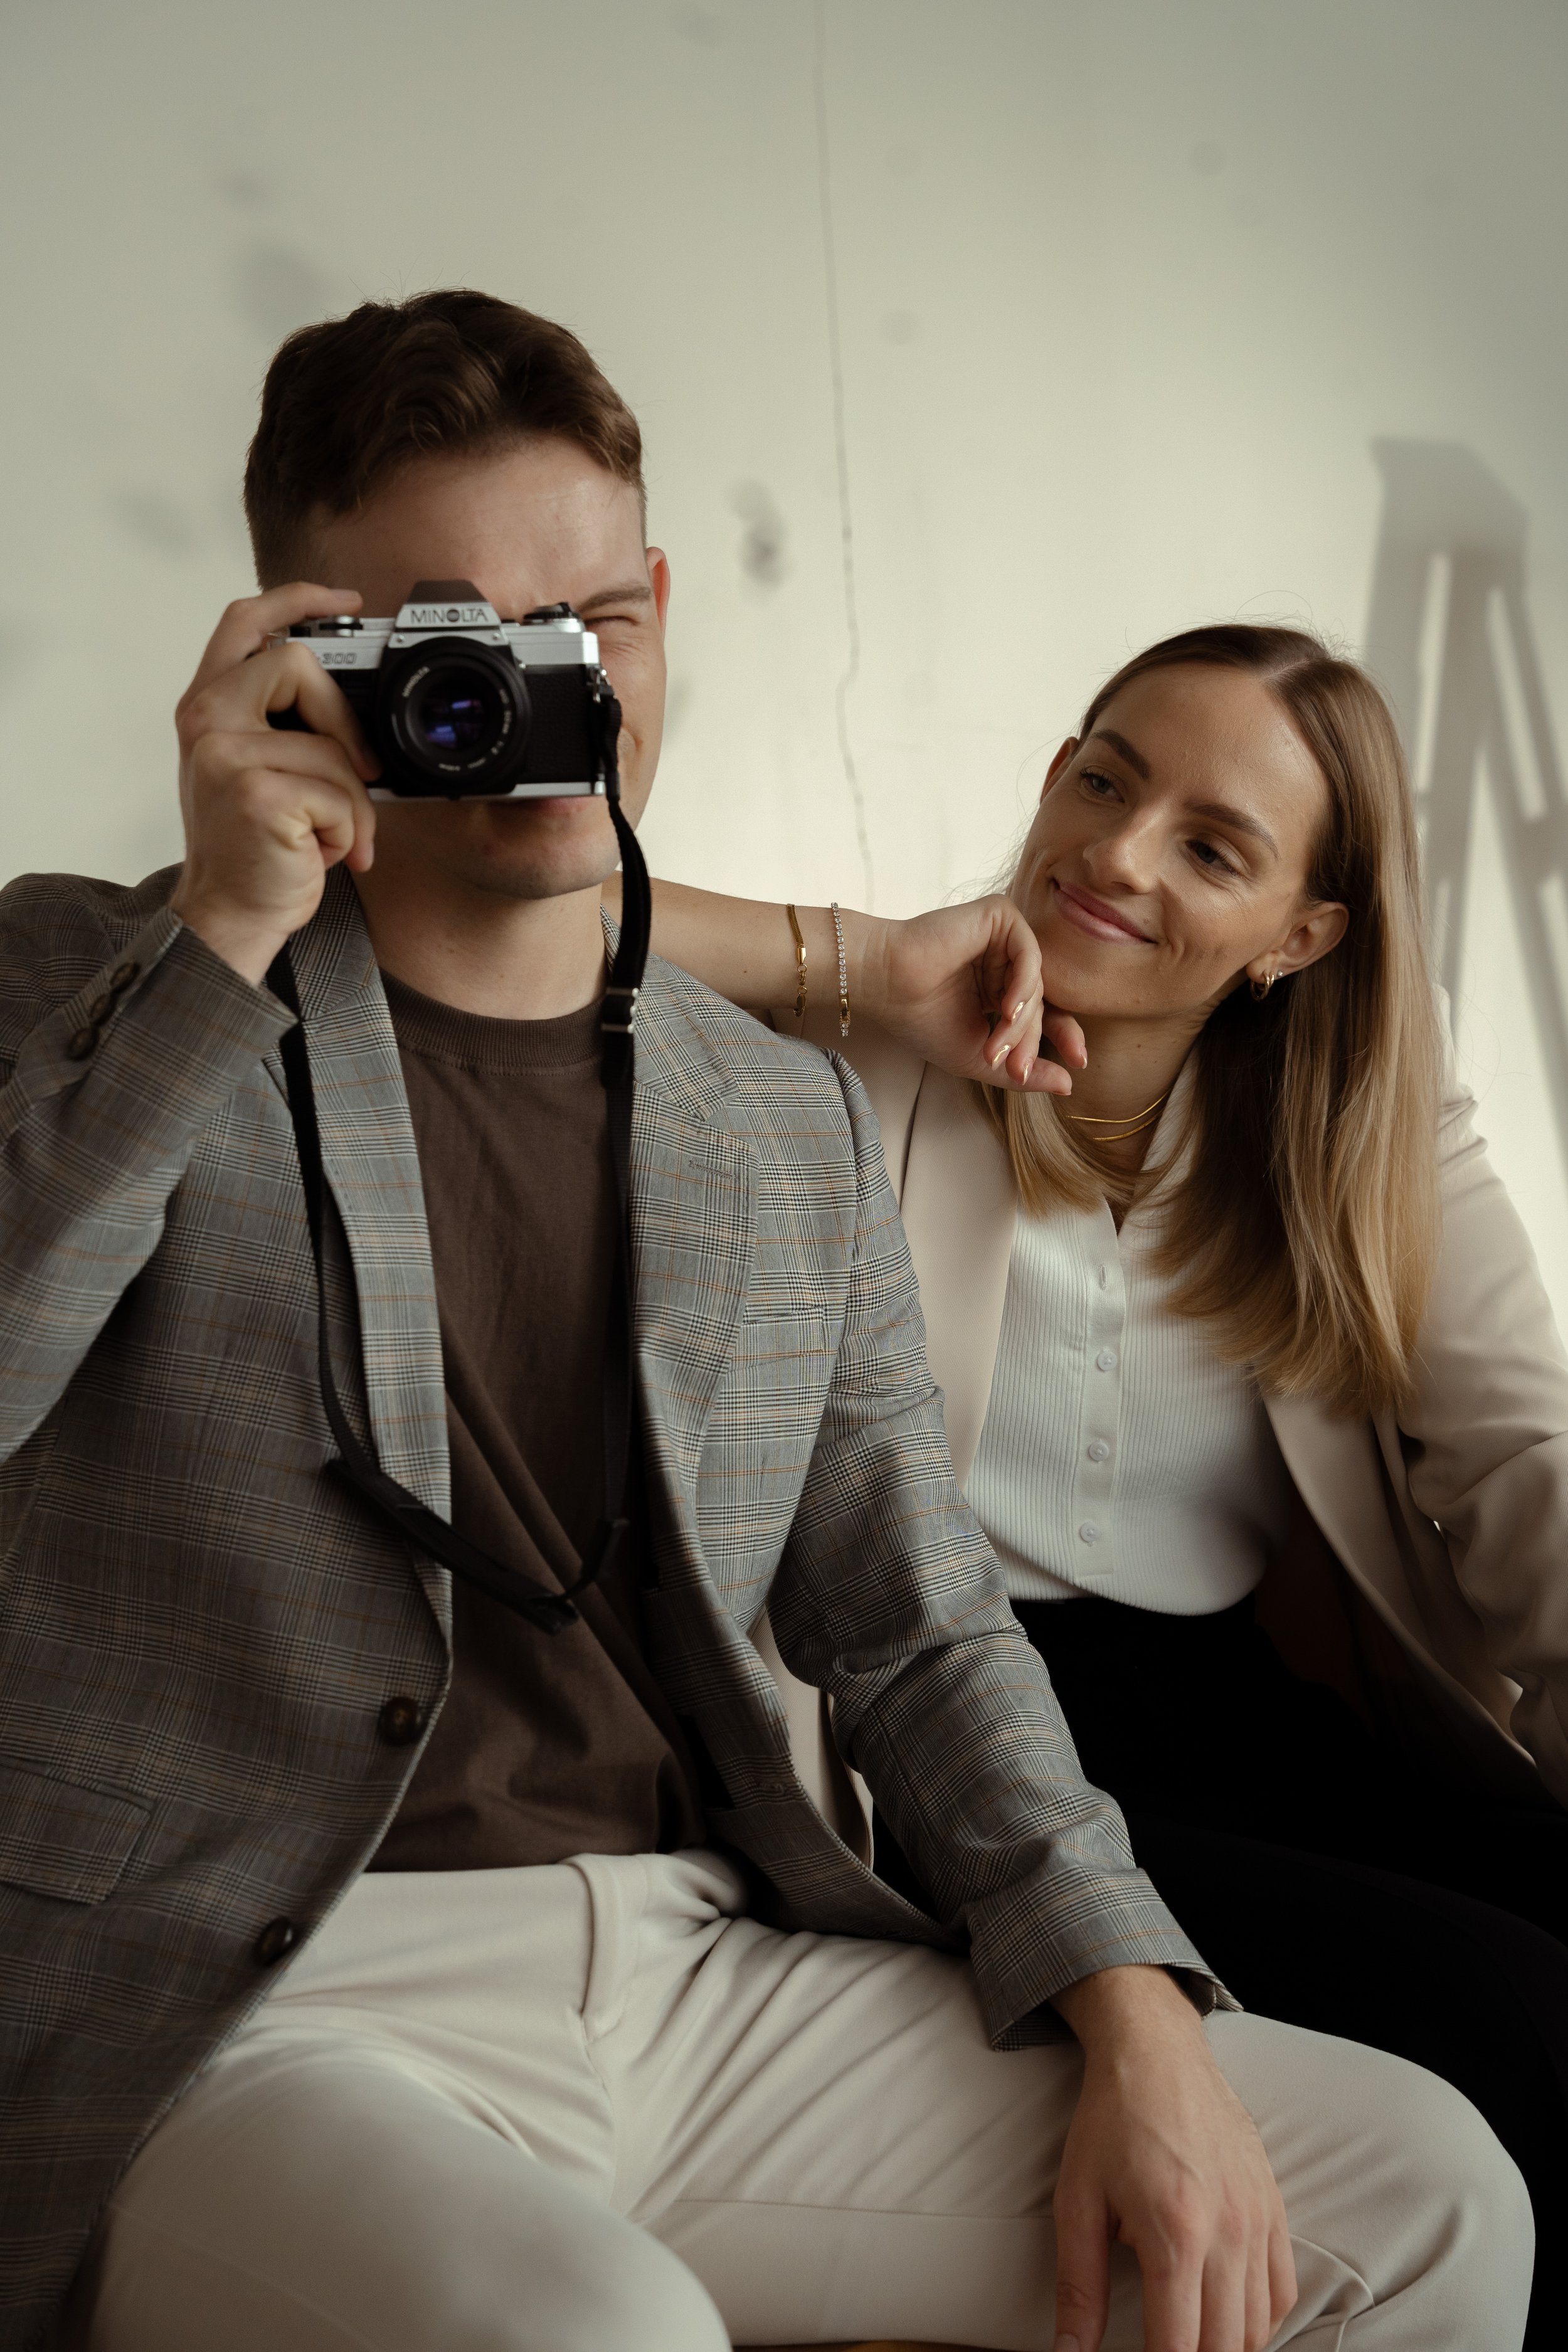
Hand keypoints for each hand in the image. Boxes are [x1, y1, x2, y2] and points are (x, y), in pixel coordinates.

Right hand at [170, 584, 381, 985]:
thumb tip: (351, 702)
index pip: (245, 622)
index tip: (347, 601)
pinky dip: (349, 831)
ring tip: (331, 836)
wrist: (231, 913)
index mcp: (207, 705)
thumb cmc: (256, 847)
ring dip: (352, 802)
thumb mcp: (261, 770)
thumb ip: (284, 723)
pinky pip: (338, 793)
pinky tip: (322, 854)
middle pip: (297, 663)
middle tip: (362, 769)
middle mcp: (205, 719)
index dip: (298, 598)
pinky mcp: (254, 791)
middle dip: (344, 719)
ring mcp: (224, 753)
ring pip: (331, 745)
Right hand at [858, 896, 1084, 1092]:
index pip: (1044, 1012)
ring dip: (1022, 1022)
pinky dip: (1023, 987)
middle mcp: (1004, 960)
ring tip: (996, 1046)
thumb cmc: (920, 1019)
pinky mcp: (1000, 914)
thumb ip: (1022, 1072)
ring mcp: (1003, 937)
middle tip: (1016, 1069)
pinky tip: (1006, 1010)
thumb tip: (1069, 1085)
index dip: (1062, 1037)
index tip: (1077, 1065)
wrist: (885, 983)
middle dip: (1030, 1040)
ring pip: (1037, 984)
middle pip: (1041, 1003)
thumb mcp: (980, 1057)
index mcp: (998, 987)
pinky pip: (1030, 955)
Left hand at [1050, 1967, 1296, 2351]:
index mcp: (1176, 2234)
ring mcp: (1259, 2220)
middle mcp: (1229, 2233)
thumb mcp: (1076, 2201)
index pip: (1179, 2348)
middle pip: (1226, 2347)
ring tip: (1188, 2336)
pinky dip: (1258, 2318)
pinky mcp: (1275, 2207)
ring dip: (1225, 2345)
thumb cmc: (1111, 2122)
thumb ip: (1078, 2288)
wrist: (1156, 2052)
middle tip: (1162, 2348)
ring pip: (1259, 2328)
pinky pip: (1283, 2290)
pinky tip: (1224, 2312)